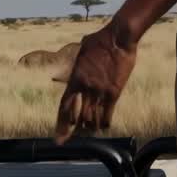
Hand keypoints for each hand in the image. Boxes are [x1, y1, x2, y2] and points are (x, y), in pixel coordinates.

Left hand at [53, 25, 137, 143]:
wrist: (119, 37)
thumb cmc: (101, 39)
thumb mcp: (83, 49)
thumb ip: (79, 59)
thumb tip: (79, 54)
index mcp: (76, 77)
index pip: (64, 105)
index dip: (60, 123)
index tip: (58, 136)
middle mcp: (86, 87)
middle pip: (77, 116)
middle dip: (73, 130)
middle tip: (69, 139)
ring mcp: (100, 91)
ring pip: (91, 118)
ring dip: (89, 127)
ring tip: (88, 132)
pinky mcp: (114, 92)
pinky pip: (107, 113)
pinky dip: (104, 122)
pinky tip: (103, 127)